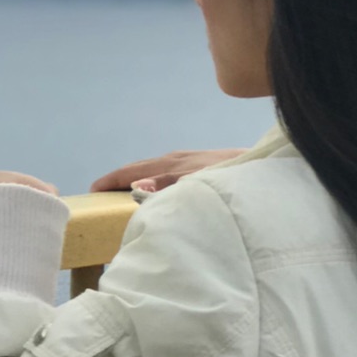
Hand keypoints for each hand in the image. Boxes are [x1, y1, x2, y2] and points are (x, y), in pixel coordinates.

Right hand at [90, 149, 244, 193]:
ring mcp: (190, 161)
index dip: (111, 181)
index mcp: (172, 164)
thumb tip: (138, 187)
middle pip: (140, 168)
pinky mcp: (202, 165)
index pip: (132, 171)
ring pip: (153, 169)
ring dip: (136, 180)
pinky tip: (158, 191)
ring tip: (123, 196)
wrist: (265, 170)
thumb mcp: (199, 184)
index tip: (91, 193)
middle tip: (100, 197)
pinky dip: (153, 180)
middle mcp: (177, 159)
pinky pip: (167, 172)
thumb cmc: (233, 178)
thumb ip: (169, 186)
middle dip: (119, 180)